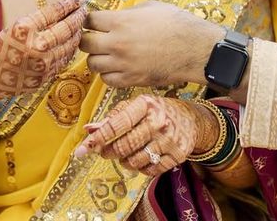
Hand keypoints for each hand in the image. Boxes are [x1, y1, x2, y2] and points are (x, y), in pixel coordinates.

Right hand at [0, 0, 86, 104]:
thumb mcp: (14, 28)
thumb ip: (38, 22)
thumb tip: (63, 13)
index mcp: (25, 28)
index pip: (55, 12)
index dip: (71, 4)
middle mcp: (37, 46)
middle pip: (67, 28)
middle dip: (79, 18)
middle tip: (84, 10)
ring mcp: (43, 64)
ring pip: (70, 45)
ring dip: (77, 34)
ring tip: (79, 25)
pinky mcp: (46, 77)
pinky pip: (64, 60)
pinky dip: (69, 49)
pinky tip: (70, 43)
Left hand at [75, 95, 217, 176]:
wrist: (190, 118)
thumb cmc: (156, 110)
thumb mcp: (136, 106)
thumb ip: (113, 117)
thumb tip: (88, 129)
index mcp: (145, 105)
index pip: (118, 124)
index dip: (100, 137)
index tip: (85, 147)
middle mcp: (158, 121)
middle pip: (125, 145)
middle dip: (109, 152)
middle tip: (103, 152)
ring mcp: (169, 139)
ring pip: (135, 161)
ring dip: (123, 161)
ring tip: (123, 154)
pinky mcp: (178, 155)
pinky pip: (150, 170)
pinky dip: (140, 168)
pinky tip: (139, 159)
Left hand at [81, 1, 221, 87]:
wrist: (196, 48)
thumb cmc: (176, 23)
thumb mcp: (149, 7)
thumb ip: (126, 13)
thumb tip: (113, 18)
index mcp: (120, 21)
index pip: (89, 21)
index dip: (89, 20)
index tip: (93, 21)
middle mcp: (117, 43)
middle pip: (85, 44)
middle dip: (88, 39)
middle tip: (95, 37)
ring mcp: (123, 64)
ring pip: (92, 64)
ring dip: (97, 58)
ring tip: (107, 53)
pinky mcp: (132, 80)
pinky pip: (107, 80)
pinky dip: (108, 74)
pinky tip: (117, 67)